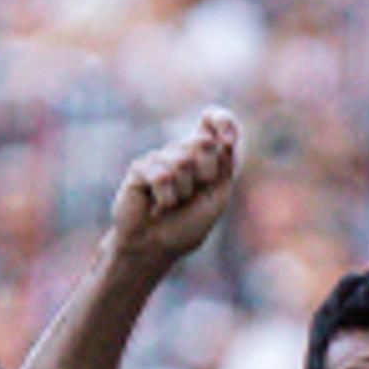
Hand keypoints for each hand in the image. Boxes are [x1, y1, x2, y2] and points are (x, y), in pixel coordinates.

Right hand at [109, 107, 239, 266]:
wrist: (155, 248)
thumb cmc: (187, 225)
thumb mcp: (217, 195)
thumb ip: (224, 165)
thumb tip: (219, 138)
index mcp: (204, 155)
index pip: (215, 120)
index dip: (223, 121)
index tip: (228, 140)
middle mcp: (181, 151)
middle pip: (204, 143)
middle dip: (205, 175)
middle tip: (191, 197)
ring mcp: (160, 157)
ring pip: (183, 162)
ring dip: (183, 193)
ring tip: (171, 205)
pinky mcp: (140, 167)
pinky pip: (162, 175)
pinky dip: (165, 199)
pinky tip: (155, 206)